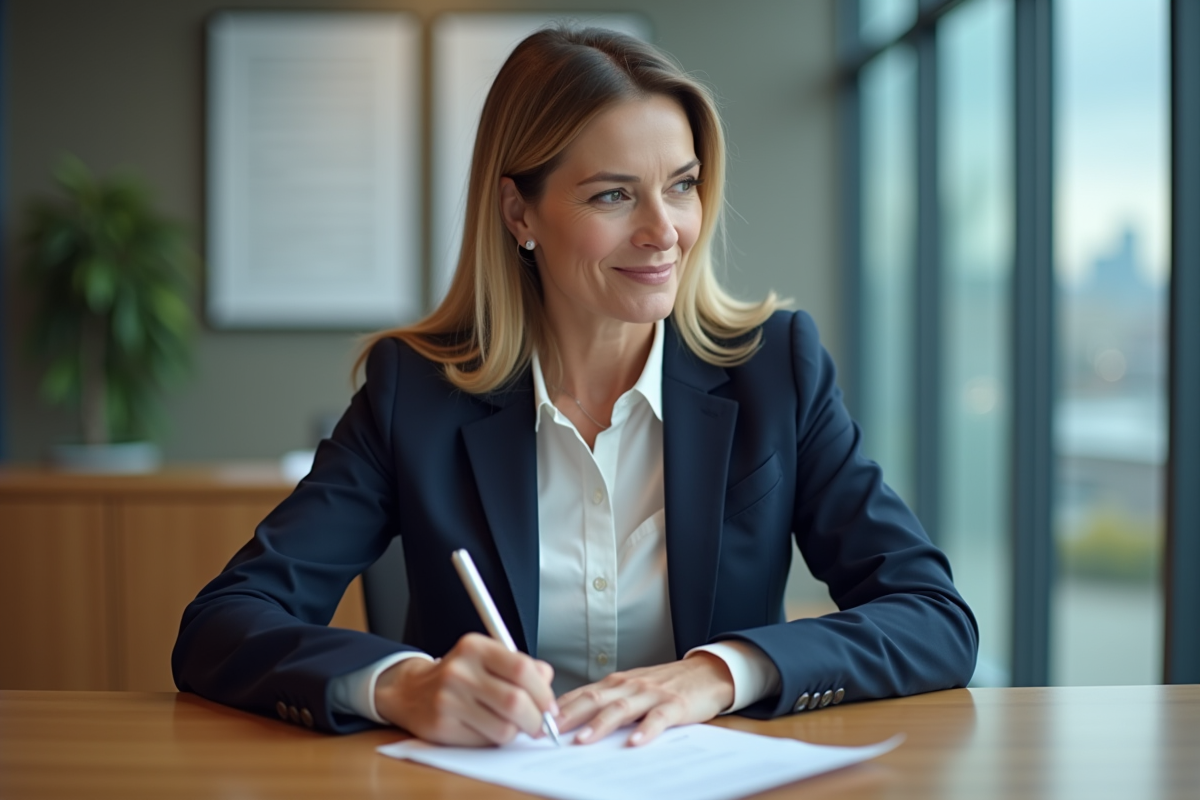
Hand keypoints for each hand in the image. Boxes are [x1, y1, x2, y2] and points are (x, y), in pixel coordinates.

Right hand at [374, 633, 556, 745]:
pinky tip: (488, 728)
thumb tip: (547, 680)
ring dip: (516, 732)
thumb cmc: (460, 675)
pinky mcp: (441, 726)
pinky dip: (495, 739)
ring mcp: (448, 699)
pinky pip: (485, 741)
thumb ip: (521, 666)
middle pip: (515, 701)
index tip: (550, 706)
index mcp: (475, 647)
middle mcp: (460, 671)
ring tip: (511, 724)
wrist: (411, 691)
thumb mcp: (488, 658)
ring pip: (504, 727)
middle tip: (539, 725)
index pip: (521, 669)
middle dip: (536, 719)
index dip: (543, 691)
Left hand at [555, 653, 734, 746]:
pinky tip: (635, 742)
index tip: (536, 722)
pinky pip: (658, 718)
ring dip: (600, 724)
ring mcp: (652, 694)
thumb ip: (606, 703)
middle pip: (595, 699)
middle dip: (569, 715)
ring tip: (583, 740)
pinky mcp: (675, 705)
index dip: (558, 708)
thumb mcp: (632, 689)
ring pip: (621, 708)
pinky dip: (646, 729)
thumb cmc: (664, 686)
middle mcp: (629, 685)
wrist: (706, 673)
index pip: (581, 694)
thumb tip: (571, 724)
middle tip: (548, 731)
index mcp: (616, 683)